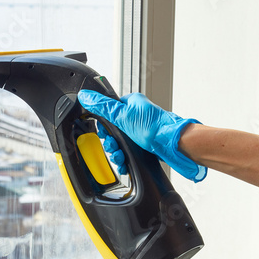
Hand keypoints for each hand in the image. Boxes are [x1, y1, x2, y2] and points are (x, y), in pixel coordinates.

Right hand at [77, 90, 206, 181]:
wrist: (173, 144)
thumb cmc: (153, 127)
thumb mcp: (122, 115)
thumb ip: (102, 106)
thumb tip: (85, 95)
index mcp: (131, 104)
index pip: (109, 111)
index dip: (104, 124)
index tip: (104, 132)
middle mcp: (136, 116)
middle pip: (113, 130)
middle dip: (111, 141)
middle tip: (113, 146)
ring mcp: (140, 131)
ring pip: (120, 142)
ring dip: (116, 152)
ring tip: (120, 156)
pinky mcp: (144, 144)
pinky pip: (129, 151)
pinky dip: (124, 158)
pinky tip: (124, 162)